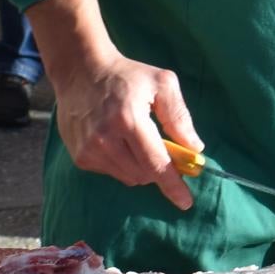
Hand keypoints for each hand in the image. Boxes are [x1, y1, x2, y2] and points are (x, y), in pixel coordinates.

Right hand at [27, 0, 197, 209]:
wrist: (81, 71)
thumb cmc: (127, 76)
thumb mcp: (162, 83)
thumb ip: (179, 116)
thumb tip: (194, 148)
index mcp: (128, 120)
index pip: (155, 163)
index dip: (173, 185)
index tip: (186, 202)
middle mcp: (105, 139)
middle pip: (144, 174)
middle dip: (159, 168)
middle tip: (162, 147)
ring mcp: (89, 150)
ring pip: (129, 177)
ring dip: (141, 167)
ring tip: (136, 139)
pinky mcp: (80, 157)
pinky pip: (112, 173)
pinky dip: (123, 164)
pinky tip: (117, 140)